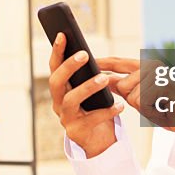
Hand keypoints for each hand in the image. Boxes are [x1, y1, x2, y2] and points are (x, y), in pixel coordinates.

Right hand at [48, 33, 124, 157]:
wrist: (97, 139)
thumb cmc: (94, 108)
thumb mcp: (89, 90)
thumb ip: (86, 75)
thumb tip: (87, 53)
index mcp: (60, 89)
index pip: (54, 67)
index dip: (56, 51)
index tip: (63, 34)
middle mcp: (58, 102)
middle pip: (56, 82)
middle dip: (69, 67)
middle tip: (85, 55)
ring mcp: (65, 118)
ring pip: (71, 100)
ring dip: (87, 87)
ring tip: (104, 79)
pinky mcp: (76, 131)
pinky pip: (91, 119)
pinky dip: (107, 111)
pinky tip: (120, 105)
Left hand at [99, 57, 174, 131]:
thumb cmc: (167, 108)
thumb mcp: (142, 95)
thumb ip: (124, 85)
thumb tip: (103, 79)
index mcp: (147, 65)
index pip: (118, 62)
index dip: (102, 63)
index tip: (87, 62)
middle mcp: (152, 66)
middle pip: (121, 84)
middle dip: (130, 98)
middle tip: (152, 102)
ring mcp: (157, 75)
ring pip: (131, 96)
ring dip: (143, 107)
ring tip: (159, 106)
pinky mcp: (160, 86)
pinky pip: (140, 102)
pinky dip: (149, 111)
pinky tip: (162, 109)